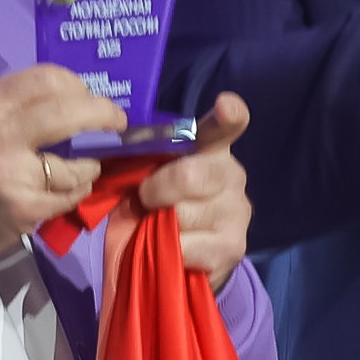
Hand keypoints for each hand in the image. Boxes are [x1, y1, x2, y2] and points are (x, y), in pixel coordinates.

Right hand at [0, 64, 120, 260]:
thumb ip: (13, 101)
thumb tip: (66, 95)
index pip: (46, 79)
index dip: (76, 84)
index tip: (88, 94)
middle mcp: (3, 136)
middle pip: (70, 113)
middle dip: (103, 114)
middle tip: (117, 120)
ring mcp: (16, 176)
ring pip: (78, 165)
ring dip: (89, 165)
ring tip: (84, 166)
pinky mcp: (26, 209)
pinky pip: (69, 196)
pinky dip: (74, 191)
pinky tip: (66, 189)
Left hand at [135, 92, 252, 286]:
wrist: (185, 255)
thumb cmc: (163, 204)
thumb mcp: (154, 176)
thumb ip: (149, 163)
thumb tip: (122, 160)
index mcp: (211, 149)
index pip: (227, 124)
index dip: (229, 113)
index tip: (224, 104)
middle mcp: (232, 175)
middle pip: (189, 176)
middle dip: (155, 190)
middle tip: (145, 200)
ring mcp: (237, 212)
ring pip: (183, 215)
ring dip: (159, 224)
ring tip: (160, 226)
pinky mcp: (233, 246)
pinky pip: (186, 246)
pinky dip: (168, 250)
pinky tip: (173, 248)